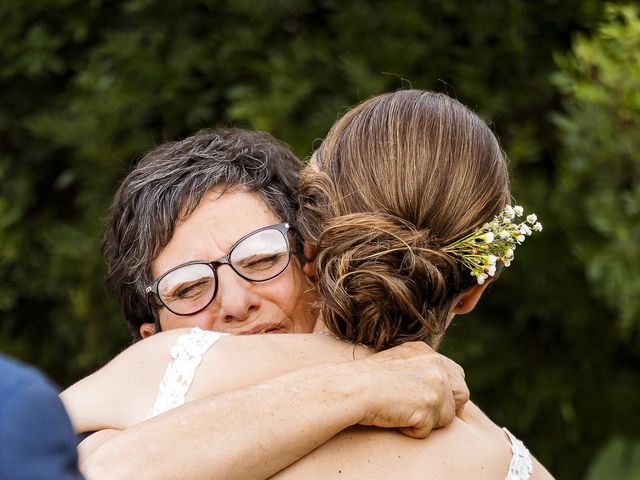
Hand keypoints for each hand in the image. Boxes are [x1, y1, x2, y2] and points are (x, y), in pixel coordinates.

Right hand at [353, 341, 467, 438]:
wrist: (352, 387)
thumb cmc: (366, 379)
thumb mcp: (398, 362)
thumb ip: (421, 369)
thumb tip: (438, 389)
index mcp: (428, 352)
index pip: (457, 374)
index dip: (449, 392)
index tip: (432, 401)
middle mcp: (436, 364)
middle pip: (462, 394)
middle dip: (447, 407)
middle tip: (421, 411)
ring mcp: (435, 384)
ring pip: (448, 417)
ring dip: (426, 421)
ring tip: (400, 411)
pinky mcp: (429, 405)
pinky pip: (427, 430)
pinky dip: (411, 431)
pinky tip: (394, 417)